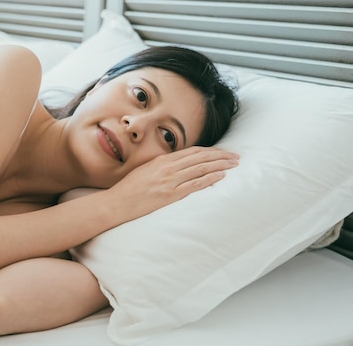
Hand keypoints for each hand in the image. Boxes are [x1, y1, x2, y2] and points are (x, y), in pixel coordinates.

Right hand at [108, 146, 238, 221]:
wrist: (116, 203)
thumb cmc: (128, 189)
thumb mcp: (145, 171)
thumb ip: (161, 167)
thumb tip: (177, 167)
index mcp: (161, 160)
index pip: (191, 152)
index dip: (210, 151)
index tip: (222, 152)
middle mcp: (167, 167)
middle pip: (200, 157)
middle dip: (220, 156)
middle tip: (236, 156)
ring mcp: (169, 180)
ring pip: (200, 168)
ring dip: (220, 165)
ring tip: (234, 164)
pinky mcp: (169, 194)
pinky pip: (194, 184)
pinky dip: (209, 178)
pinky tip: (221, 176)